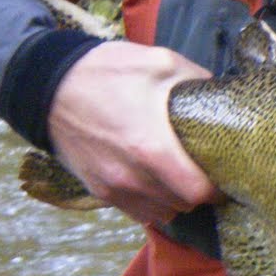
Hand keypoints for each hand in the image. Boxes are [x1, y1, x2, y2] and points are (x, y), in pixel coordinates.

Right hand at [47, 40, 218, 226]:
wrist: (48, 84)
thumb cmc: (109, 71)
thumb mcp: (162, 63)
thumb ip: (199, 82)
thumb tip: (225, 97)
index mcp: (151, 148)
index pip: (198, 192)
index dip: (219, 186)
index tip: (227, 172)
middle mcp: (131, 177)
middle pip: (183, 204)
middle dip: (201, 190)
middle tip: (208, 168)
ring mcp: (112, 188)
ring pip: (161, 212)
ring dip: (177, 199)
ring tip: (183, 174)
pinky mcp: (98, 191)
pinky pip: (137, 212)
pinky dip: (154, 203)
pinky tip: (159, 181)